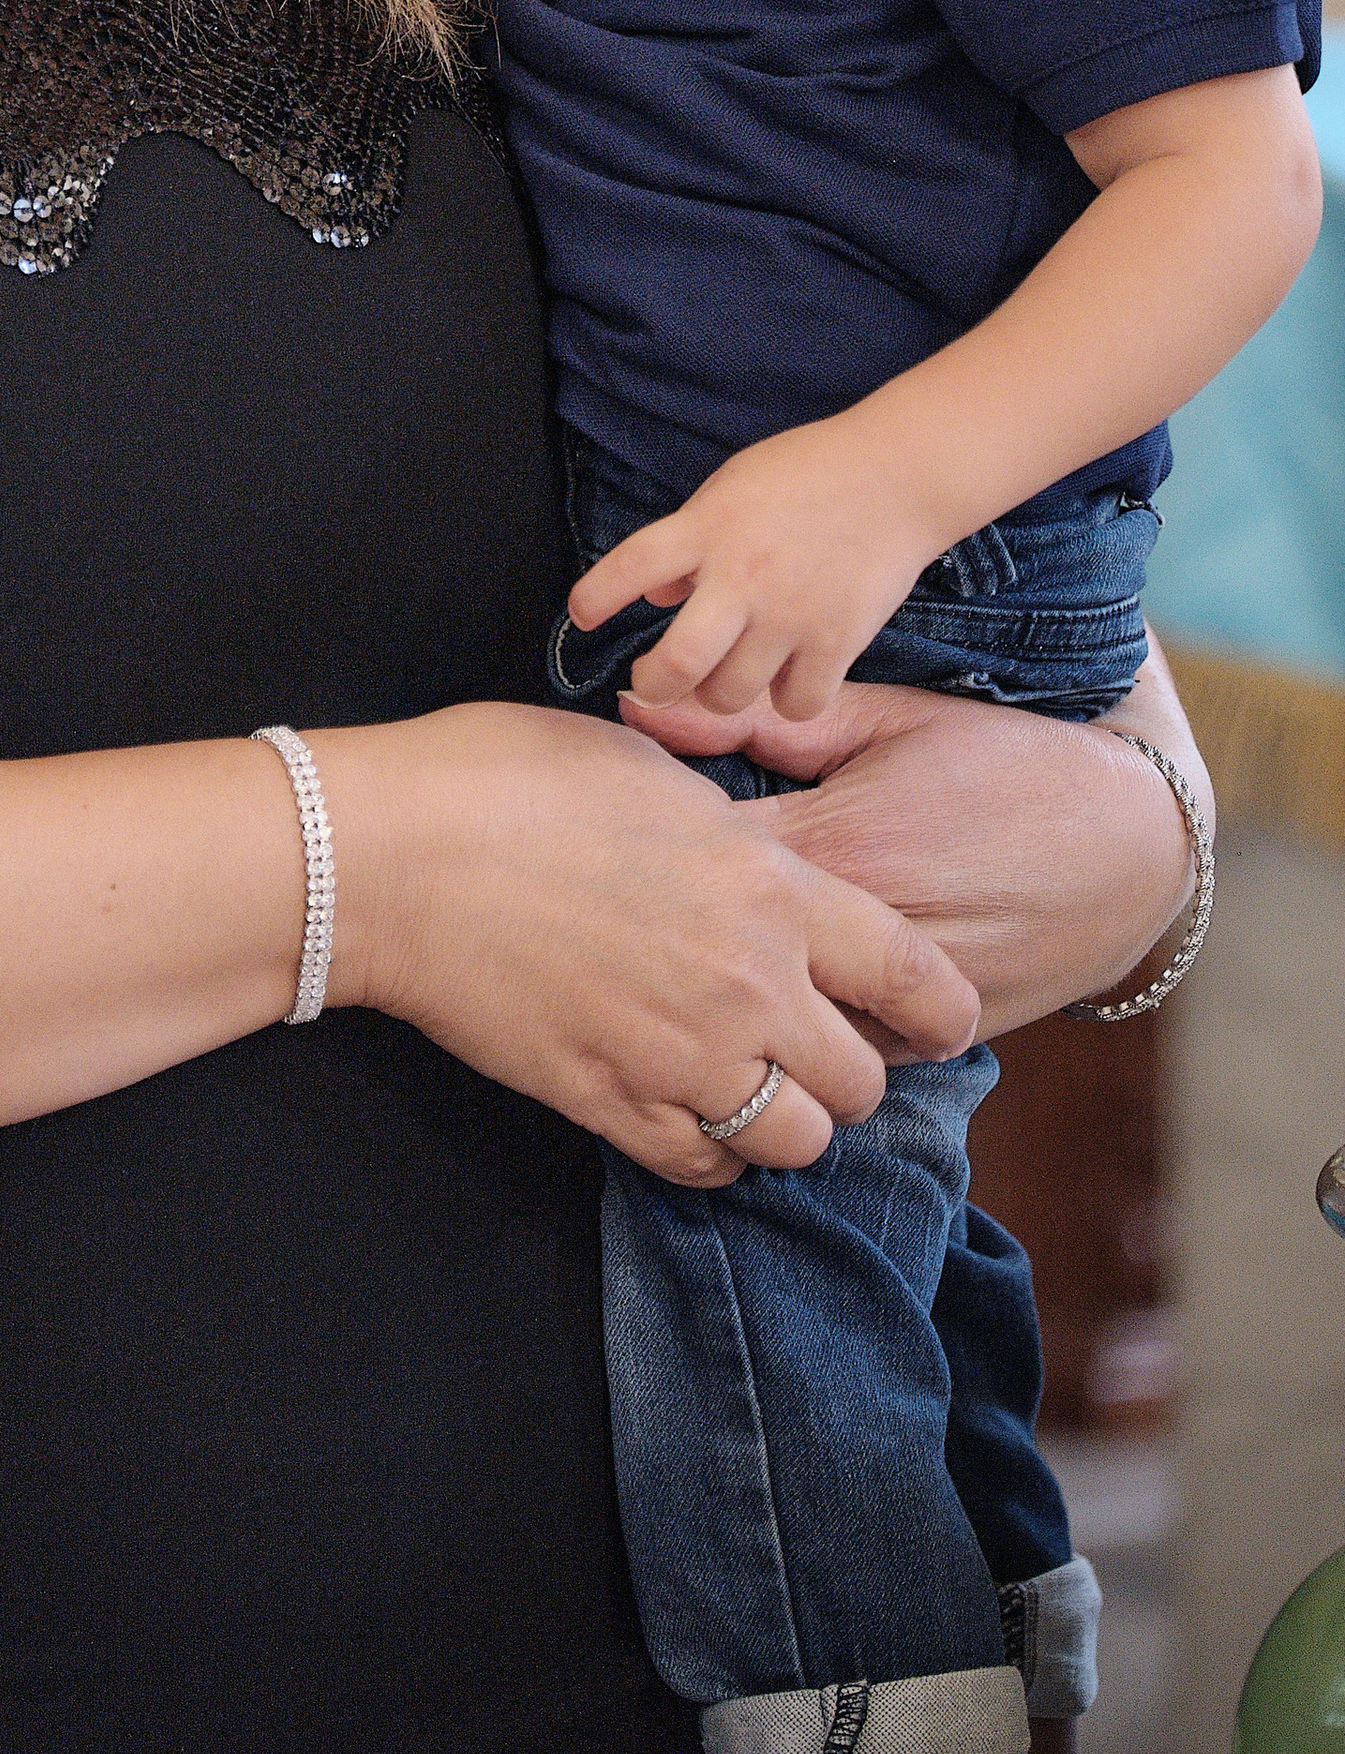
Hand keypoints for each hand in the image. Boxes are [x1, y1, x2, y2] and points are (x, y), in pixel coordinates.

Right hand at [323, 698, 978, 1185]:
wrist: (393, 856)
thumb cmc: (507, 779)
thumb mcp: (647, 767)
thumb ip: (729, 825)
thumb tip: (753, 849)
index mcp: (768, 887)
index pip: (912, 977)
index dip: (944, 1009)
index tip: (944, 1020)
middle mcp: (745, 986)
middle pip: (861, 1082)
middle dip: (849, 1067)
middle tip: (812, 1042)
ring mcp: (678, 1056)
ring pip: (796, 1142)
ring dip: (784, 1117)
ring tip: (751, 1081)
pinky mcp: (609, 1104)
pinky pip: (705, 1164)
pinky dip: (711, 1148)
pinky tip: (687, 1105)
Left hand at [566, 419, 943, 719]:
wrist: (896, 476)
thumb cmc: (807, 472)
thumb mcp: (730, 488)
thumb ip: (688, 542)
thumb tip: (656, 599)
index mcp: (708, 526)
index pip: (631, 567)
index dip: (596, 597)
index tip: (583, 617)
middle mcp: (744, 576)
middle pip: (679, 662)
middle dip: (653, 685)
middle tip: (651, 682)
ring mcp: (792, 614)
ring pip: (732, 693)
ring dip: (718, 694)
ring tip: (725, 678)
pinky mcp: (838, 641)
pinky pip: (796, 703)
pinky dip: (786, 701)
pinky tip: (786, 681)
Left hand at [622, 642, 1209, 1036]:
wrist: (1133, 846)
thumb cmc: (1003, 762)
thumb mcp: (884, 719)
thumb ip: (758, 719)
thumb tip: (636, 705)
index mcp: (836, 847)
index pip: (691, 866)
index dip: (645, 850)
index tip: (620, 833)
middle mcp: (859, 941)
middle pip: (718, 955)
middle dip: (671, 928)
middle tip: (638, 898)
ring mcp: (894, 1006)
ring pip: (770, 1020)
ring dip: (732, 986)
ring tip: (695, 948)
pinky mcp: (925, 1047)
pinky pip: (832, 1048)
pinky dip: (799, 1025)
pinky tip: (773, 987)